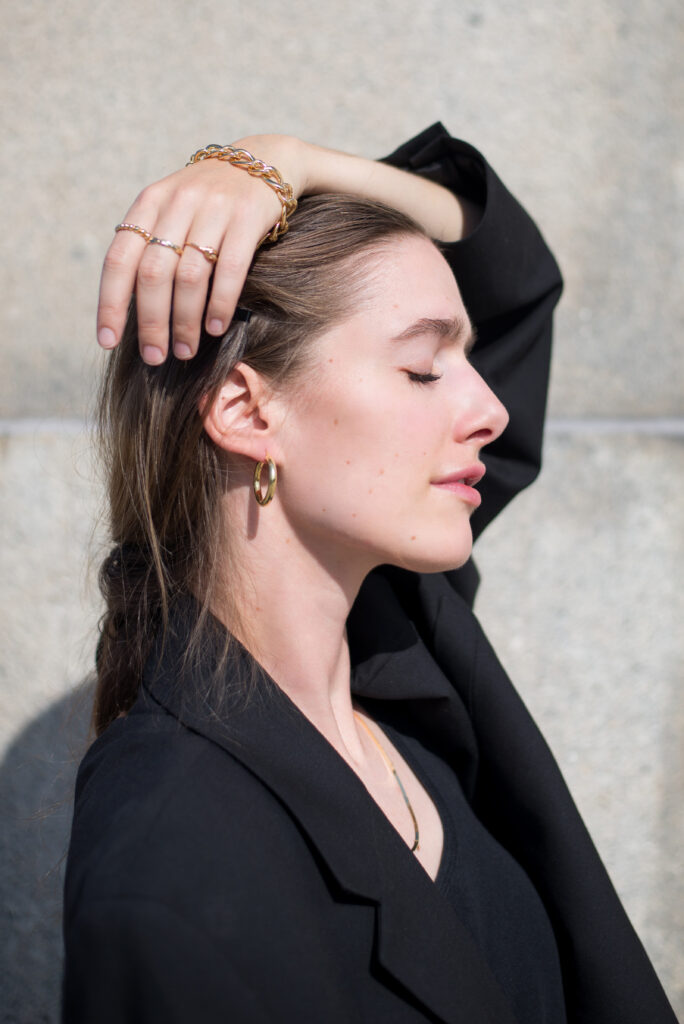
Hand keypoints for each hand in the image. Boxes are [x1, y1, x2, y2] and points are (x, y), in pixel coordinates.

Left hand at [97, 135, 305, 363]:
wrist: (266, 161)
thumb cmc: (212, 202)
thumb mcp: (173, 210)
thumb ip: (152, 247)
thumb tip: (131, 311)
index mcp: (150, 204)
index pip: (119, 259)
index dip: (111, 303)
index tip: (108, 341)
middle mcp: (177, 203)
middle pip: (153, 273)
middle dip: (151, 322)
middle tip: (155, 357)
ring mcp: (214, 208)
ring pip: (189, 276)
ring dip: (185, 321)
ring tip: (186, 351)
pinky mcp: (248, 218)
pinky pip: (229, 270)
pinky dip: (219, 304)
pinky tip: (215, 328)